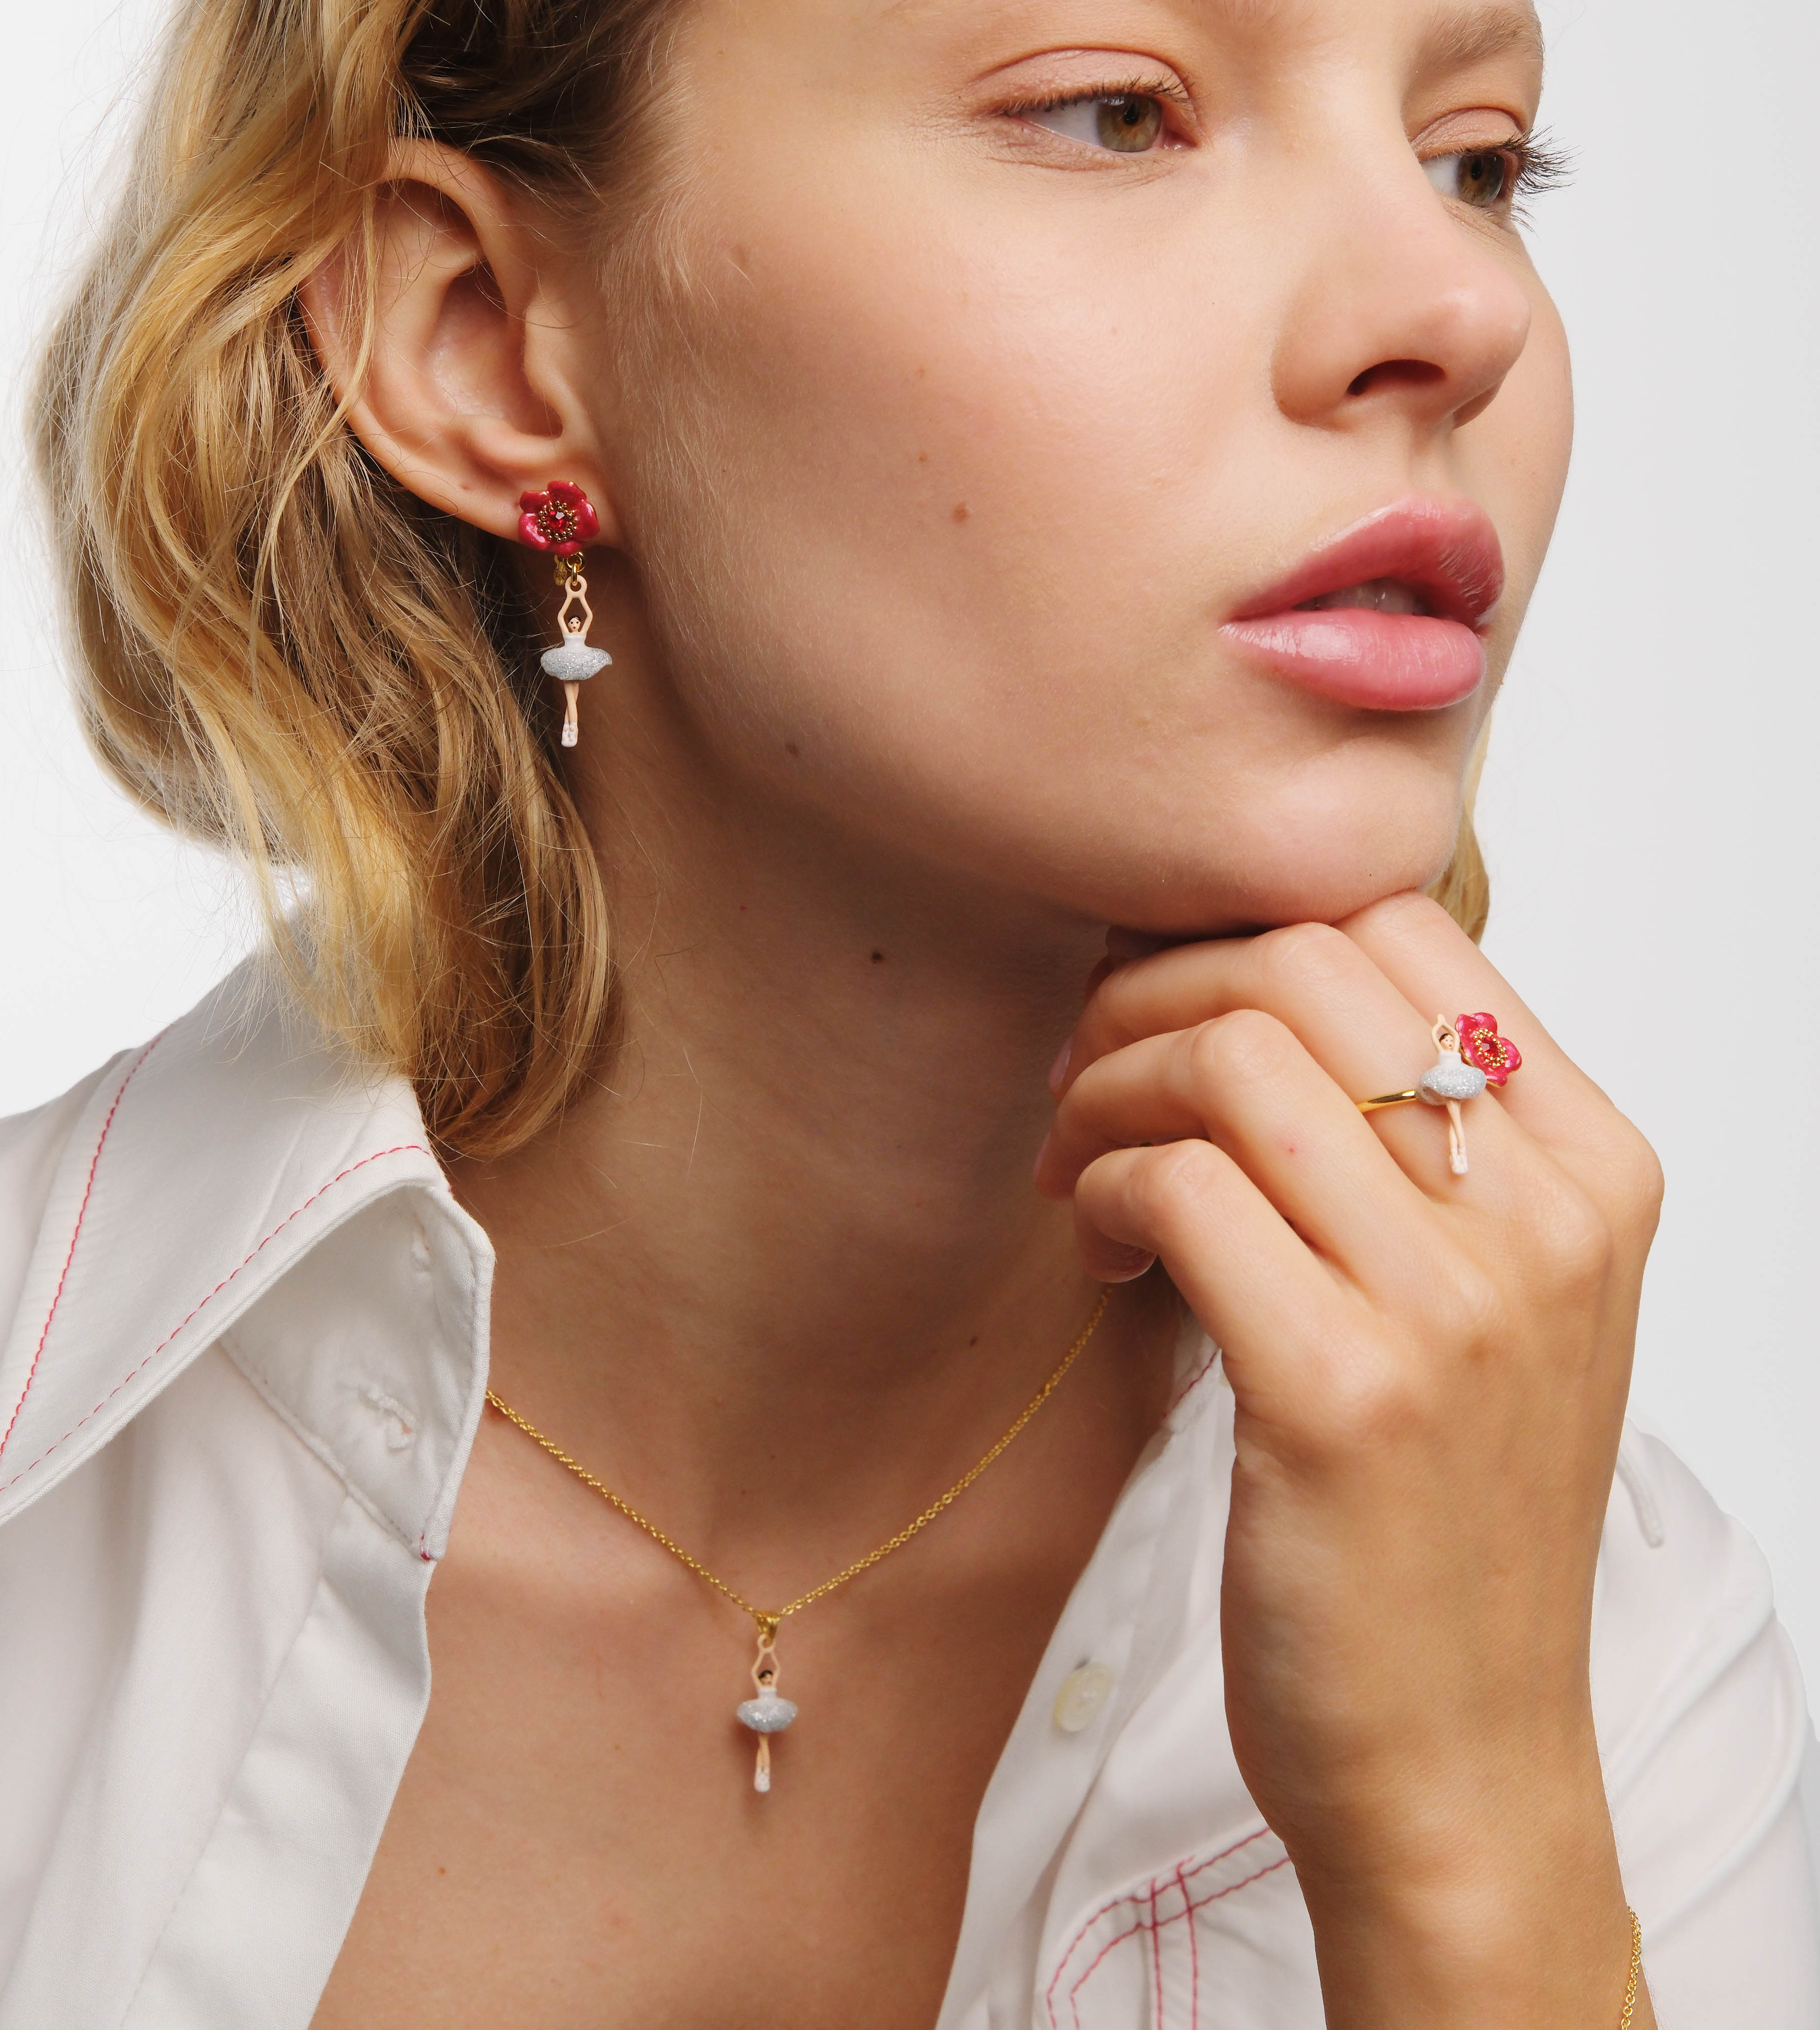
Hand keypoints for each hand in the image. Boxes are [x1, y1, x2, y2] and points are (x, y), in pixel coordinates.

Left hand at [1037, 892, 1662, 2027]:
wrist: (1462, 1754)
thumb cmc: (1448, 1511)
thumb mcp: (1497, 1302)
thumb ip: (1426, 1140)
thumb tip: (1254, 979)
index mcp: (1596, 1168)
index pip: (1402, 921)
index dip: (1247, 931)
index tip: (1169, 1005)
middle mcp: (1547, 1221)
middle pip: (1303, 966)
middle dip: (1155, 993)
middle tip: (1091, 1074)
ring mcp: (1456, 1309)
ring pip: (1230, 1063)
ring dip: (1109, 1089)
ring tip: (1079, 1166)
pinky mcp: (1342, 1394)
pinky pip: (1180, 1188)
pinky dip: (1104, 1189)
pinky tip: (1098, 1246)